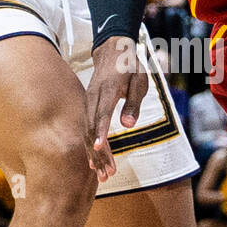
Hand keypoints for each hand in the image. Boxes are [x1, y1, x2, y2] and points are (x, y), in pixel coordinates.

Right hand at [84, 36, 148, 182]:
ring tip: (102, 175)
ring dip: (94, 154)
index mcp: (107, 89)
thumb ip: (133, 103)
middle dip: (98, 152)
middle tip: (107, 174)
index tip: (99, 146)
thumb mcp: (139, 81)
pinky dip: (90, 146)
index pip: (102, 112)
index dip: (100, 130)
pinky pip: (86, 128)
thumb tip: (128, 125)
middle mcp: (93, 97)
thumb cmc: (130, 67)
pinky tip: (94, 163)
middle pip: (91, 127)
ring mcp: (88, 101)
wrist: (112, 52)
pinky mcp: (87, 107)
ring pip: (87, 131)